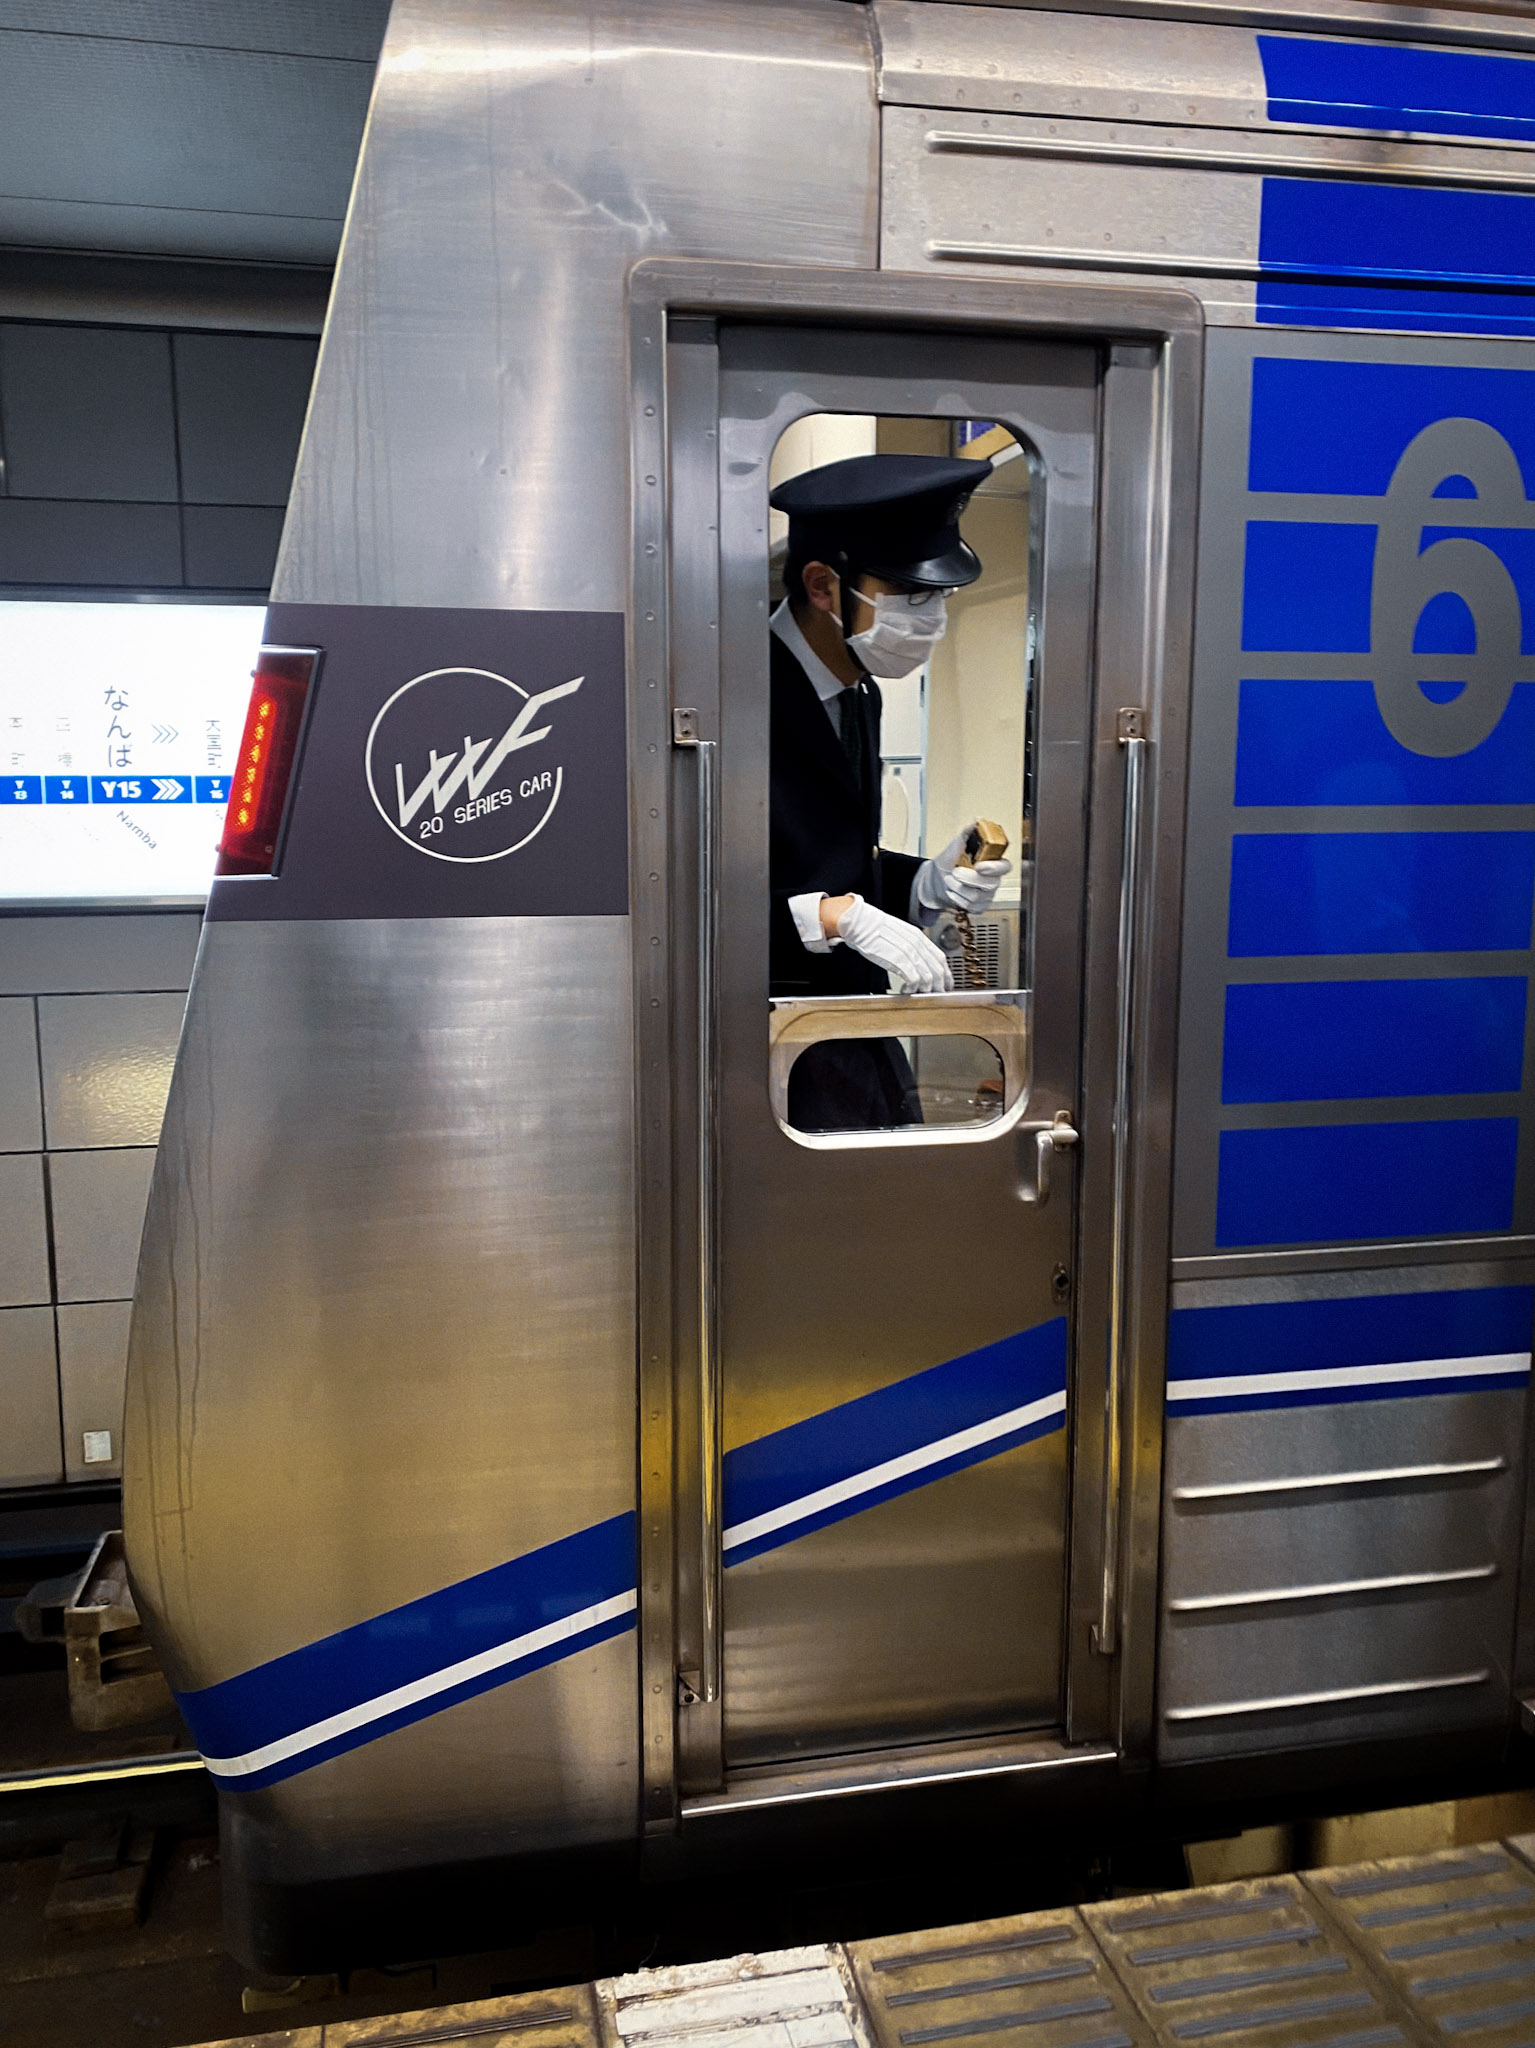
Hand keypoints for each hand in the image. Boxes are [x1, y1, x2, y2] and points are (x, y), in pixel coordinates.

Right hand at [835, 894, 953, 993]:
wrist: (860, 923)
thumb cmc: (874, 929)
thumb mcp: (899, 934)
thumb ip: (910, 945)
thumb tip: (917, 959)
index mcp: (919, 937)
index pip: (940, 958)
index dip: (946, 973)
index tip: (946, 983)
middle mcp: (917, 944)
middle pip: (938, 969)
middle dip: (940, 985)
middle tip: (937, 995)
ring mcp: (909, 952)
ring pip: (929, 976)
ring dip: (926, 989)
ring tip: (919, 994)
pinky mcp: (899, 960)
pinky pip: (914, 979)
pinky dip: (913, 988)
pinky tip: (906, 989)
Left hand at [916, 827, 1012, 914]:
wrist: (937, 878)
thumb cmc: (950, 860)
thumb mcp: (957, 843)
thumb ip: (968, 832)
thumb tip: (976, 820)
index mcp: (992, 862)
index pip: (1005, 866)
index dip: (995, 868)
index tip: (979, 866)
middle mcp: (993, 879)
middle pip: (991, 884)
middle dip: (969, 879)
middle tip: (955, 872)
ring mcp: (987, 894)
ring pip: (977, 896)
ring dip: (959, 888)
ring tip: (950, 880)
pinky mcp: (978, 906)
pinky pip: (970, 906)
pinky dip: (957, 898)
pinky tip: (953, 891)